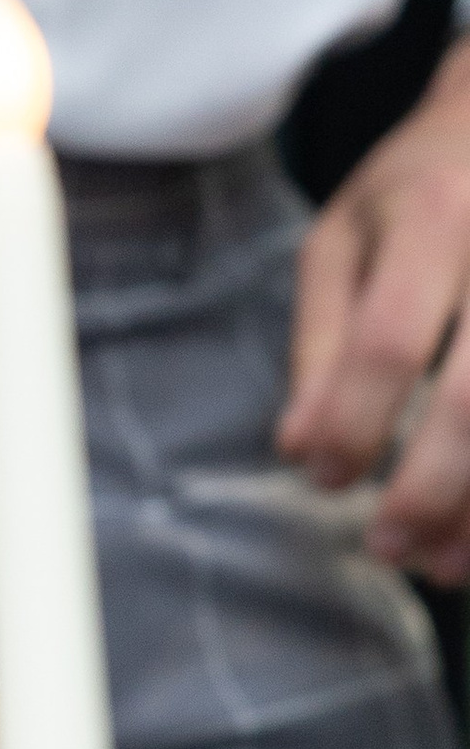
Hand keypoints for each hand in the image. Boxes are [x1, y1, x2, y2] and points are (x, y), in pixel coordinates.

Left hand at [278, 37, 469, 579]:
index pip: (388, 341)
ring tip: (447, 565)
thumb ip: (320, 342)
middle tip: (389, 546)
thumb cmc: (424, 183)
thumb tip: (300, 450)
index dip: (354, 425)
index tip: (328, 479)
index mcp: (437, 214)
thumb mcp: (347, 235)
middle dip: (430, 488)